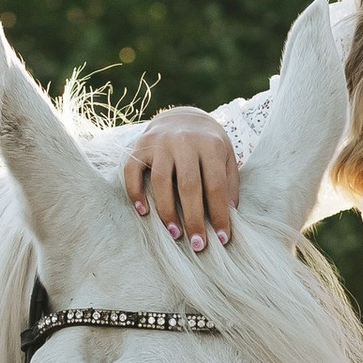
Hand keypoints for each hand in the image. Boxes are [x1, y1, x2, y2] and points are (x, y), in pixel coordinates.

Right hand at [121, 106, 238, 250]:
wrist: (181, 116)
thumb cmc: (208, 145)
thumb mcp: (226, 156)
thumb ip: (230, 183)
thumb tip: (230, 214)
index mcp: (210, 144)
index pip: (216, 185)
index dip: (220, 214)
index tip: (223, 239)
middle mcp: (184, 141)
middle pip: (188, 186)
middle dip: (193, 219)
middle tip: (198, 245)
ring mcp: (159, 143)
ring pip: (161, 181)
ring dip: (167, 212)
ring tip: (175, 234)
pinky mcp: (139, 146)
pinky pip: (132, 172)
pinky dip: (135, 193)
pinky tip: (143, 212)